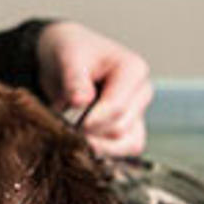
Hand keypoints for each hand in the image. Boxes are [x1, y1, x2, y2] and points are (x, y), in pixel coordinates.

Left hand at [36, 21, 152, 157]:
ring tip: (71, 136)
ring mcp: (138, 113)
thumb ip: (75, 79)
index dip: (90, 120)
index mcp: (133, 69)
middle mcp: (142, 93)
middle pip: (119, 128)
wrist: (67, 59)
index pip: (116, 106)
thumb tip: (81, 102)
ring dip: (97, 146)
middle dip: (89, 132)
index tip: (67, 123)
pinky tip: (82, 144)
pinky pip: (124, 151)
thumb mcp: (68, 58)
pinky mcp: (131, 130)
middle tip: (61, 127)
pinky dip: (103, 151)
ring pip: (127, 145)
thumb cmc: (71, 52)